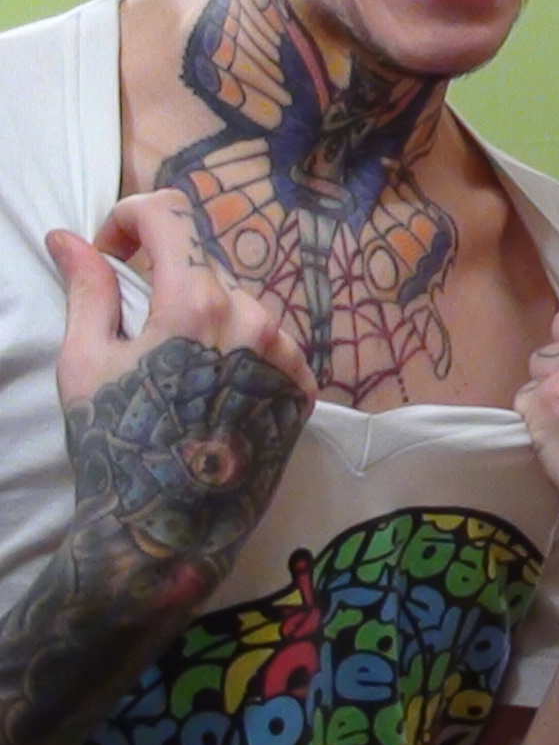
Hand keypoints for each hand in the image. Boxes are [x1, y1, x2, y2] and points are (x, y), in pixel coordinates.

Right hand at [49, 190, 315, 596]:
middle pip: (204, 265)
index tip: (110, 250)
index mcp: (196, 302)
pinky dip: (237, 350)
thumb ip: (88, 289)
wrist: (170, 531)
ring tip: (173, 371)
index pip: (172, 214)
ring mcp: (285, 350)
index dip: (131, 218)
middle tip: (134, 325)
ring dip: (204, 317)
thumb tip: (69, 238)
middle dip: (163, 279)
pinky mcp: (303, 384)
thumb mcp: (87, 362)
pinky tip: (208, 392)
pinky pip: (268, 342)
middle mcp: (253, 315)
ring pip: (240, 304)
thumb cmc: (115, 445)